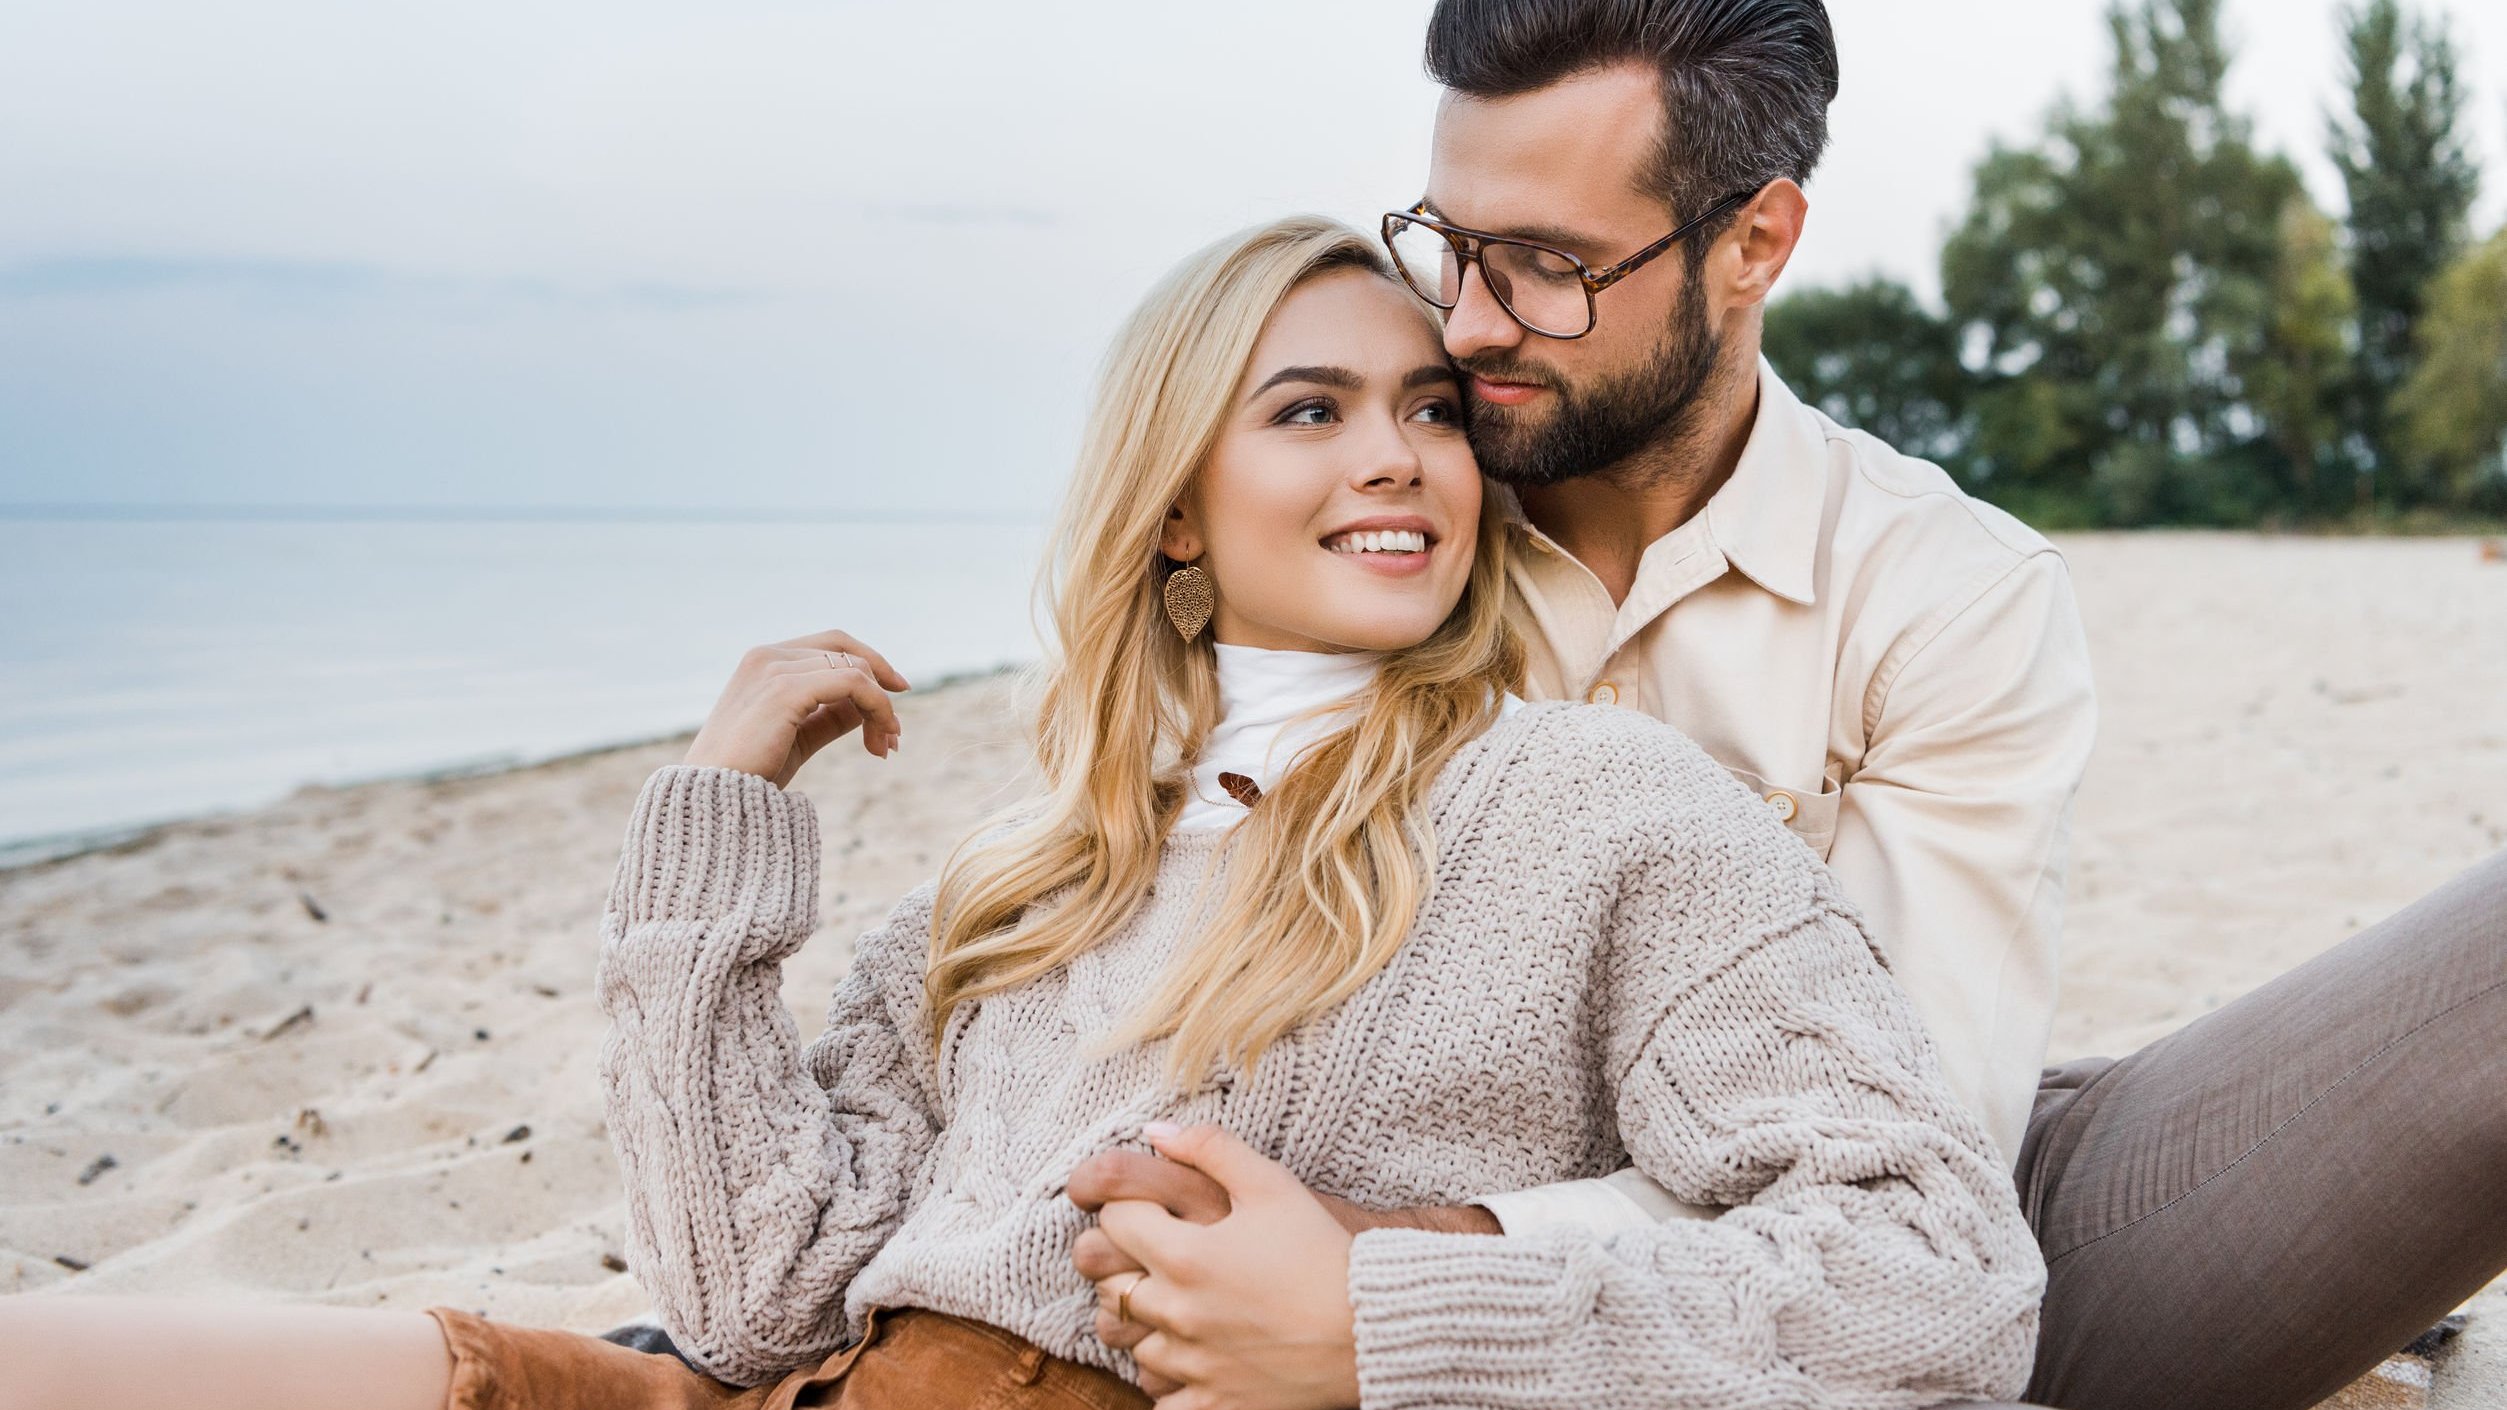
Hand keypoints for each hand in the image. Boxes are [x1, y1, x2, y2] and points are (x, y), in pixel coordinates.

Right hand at [682, 630, 910, 786]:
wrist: (715, 800)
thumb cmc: (750, 774)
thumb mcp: (797, 738)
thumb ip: (829, 716)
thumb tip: (869, 707)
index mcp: (762, 662)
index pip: (830, 645)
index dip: (870, 664)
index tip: (896, 696)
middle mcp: (766, 656)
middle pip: (847, 653)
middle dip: (880, 690)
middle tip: (894, 735)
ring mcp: (774, 669)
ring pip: (856, 669)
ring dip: (882, 709)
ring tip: (885, 747)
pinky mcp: (785, 689)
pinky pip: (853, 683)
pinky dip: (878, 708)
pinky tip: (879, 740)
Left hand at [1065, 1143, 1498, 1396]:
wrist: (1373, 1325)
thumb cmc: (1323, 1252)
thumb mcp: (1272, 1185)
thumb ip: (1210, 1149)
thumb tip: (1154, 1132)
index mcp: (1185, 1256)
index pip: (1114, 1220)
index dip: (1126, 1209)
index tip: (1149, 1212)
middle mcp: (1178, 1313)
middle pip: (1112, 1283)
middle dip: (1128, 1265)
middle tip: (1160, 1258)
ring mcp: (1192, 1363)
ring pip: (1132, 1341)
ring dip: (1147, 1323)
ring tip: (1181, 1306)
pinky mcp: (1213, 1403)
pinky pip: (1160, 1397)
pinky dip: (1168, 1378)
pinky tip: (1192, 1356)